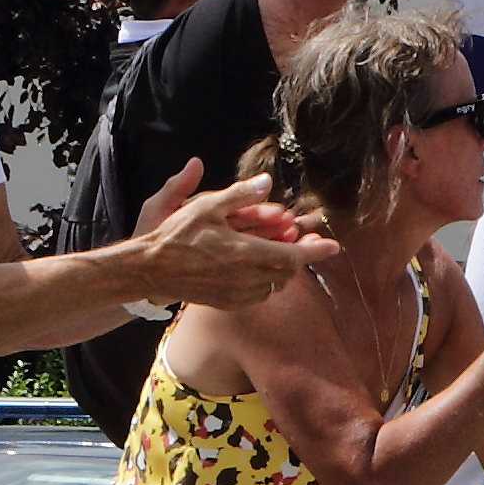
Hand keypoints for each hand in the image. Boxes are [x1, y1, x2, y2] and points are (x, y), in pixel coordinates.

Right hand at [128, 161, 325, 309]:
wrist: (150, 270)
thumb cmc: (176, 235)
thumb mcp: (206, 206)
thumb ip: (240, 194)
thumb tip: (266, 181)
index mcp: (246, 252)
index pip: (293, 255)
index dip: (316, 250)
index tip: (334, 246)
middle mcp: (246, 276)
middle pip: (287, 272)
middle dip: (297, 258)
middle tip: (301, 244)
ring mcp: (237, 293)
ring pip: (273, 285)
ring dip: (280, 271)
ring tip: (277, 256)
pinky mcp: (227, 303)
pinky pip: (257, 296)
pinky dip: (263, 284)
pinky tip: (255, 271)